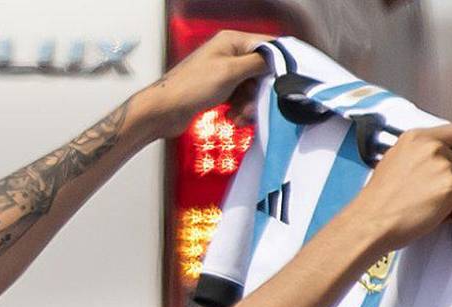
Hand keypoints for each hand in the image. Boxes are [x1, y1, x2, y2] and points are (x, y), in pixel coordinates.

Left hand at [139, 30, 273, 139]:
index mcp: (231, 41)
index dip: (280, 63)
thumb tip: (280, 59)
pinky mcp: (217, 91)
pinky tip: (233, 119)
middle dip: (261, 91)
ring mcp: (222, 74)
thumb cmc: (190, 88)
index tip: (289, 80)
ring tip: (240, 117)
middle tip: (255, 107)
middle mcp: (228, 54)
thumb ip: (258, 63)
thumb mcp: (230, 72)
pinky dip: (239, 110)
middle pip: (260, 71)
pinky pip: (239, 99)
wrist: (163, 112)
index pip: (267, 45)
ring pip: (250, 88)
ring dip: (249, 105)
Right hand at [343, 123, 451, 252]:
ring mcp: (443, 167)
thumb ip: (417, 157)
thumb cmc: (376, 203)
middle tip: (431, 196)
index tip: (449, 166)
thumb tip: (435, 164)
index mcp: (415, 138)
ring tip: (431, 207)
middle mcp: (432, 147)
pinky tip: (437, 215)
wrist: (369, 223)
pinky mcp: (451, 187)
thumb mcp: (392, 163)